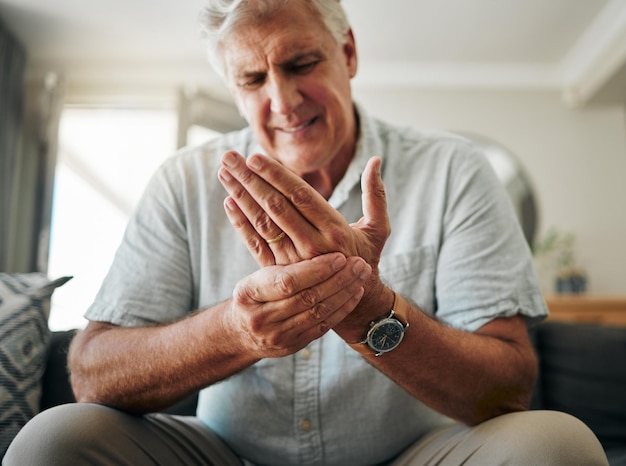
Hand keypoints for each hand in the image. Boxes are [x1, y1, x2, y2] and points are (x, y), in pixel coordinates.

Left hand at [217, 151, 389, 270]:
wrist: (354, 303)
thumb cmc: (366, 257)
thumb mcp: (378, 228)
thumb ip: (375, 195)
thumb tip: (376, 159)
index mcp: (335, 230)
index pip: (300, 196)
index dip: (276, 176)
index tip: (255, 157)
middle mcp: (312, 246)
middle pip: (276, 207)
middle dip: (251, 180)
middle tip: (230, 157)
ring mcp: (293, 260)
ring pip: (263, 224)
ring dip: (241, 197)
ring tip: (224, 173)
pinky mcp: (281, 271)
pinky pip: (257, 246)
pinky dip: (241, 224)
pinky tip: (228, 204)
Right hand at [226, 252, 371, 357]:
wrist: (242, 333)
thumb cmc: (253, 294)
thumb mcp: (254, 274)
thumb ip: (276, 259)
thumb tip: (299, 222)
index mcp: (249, 293)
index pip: (287, 281)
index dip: (316, 270)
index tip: (339, 256)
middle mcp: (261, 318)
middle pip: (307, 298)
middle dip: (337, 279)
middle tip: (359, 262)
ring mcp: (277, 336)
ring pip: (318, 313)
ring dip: (344, 292)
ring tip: (362, 274)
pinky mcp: (293, 346)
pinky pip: (322, 326)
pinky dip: (342, 309)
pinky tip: (356, 293)